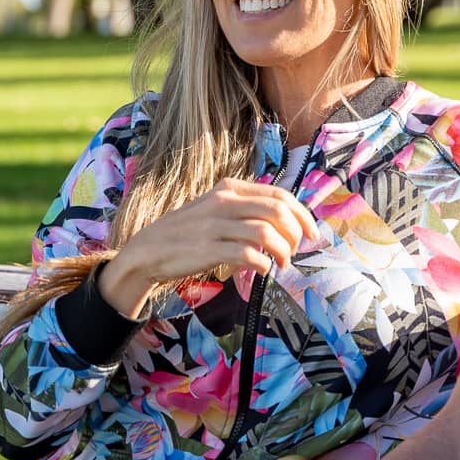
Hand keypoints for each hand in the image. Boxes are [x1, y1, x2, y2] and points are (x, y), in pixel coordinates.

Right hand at [98, 180, 314, 319]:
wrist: (148, 251)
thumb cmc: (186, 233)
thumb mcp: (215, 209)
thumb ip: (244, 209)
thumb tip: (284, 221)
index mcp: (229, 188)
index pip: (279, 194)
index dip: (302, 214)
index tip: (311, 234)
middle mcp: (224, 201)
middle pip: (277, 210)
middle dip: (296, 233)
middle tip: (295, 251)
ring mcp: (215, 225)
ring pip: (266, 232)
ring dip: (282, 252)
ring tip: (281, 264)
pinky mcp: (208, 249)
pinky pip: (248, 255)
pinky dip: (263, 265)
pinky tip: (262, 271)